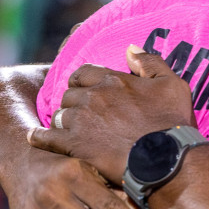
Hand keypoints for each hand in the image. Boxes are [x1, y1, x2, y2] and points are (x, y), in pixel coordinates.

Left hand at [28, 47, 195, 192]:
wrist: (167, 160)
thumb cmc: (173, 123)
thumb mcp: (173, 85)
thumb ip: (150, 63)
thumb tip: (129, 48)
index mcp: (113, 80)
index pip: (84, 73)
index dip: (84, 83)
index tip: (88, 92)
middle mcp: (93, 96)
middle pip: (69, 94)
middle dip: (75, 103)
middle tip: (84, 116)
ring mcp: (81, 120)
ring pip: (59, 115)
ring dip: (64, 121)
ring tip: (72, 132)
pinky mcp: (74, 145)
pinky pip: (46, 137)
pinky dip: (39, 137)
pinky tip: (35, 138)